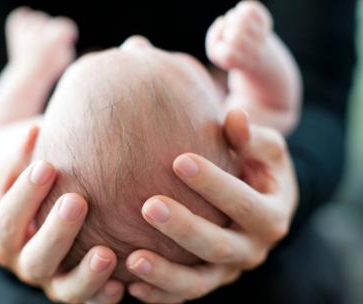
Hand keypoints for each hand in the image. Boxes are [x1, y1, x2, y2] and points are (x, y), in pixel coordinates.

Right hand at [0, 126, 123, 303]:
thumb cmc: (39, 171)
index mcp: (5, 231)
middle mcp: (25, 261)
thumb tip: (35, 131)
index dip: (24, 195)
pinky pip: (91, 302)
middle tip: (77, 202)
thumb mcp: (23, 161)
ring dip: (85, 274)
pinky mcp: (79, 288)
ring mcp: (53, 279)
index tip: (48, 165)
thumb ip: (22, 149)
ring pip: (64, 290)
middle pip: (33, 258)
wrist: (47, 196)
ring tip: (106, 254)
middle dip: (55, 232)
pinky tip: (122, 286)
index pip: (8, 218)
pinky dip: (104, 297)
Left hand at [125, 109, 297, 302]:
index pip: (244, 202)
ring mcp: (229, 270)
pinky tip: (130, 286)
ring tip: (133, 259)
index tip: (179, 160)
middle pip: (219, 245)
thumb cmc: (253, 164)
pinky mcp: (208, 279)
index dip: (214, 183)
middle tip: (148, 205)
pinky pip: (183, 294)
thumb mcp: (262, 148)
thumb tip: (235, 115)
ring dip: (166, 273)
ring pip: (199, 282)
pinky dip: (159, 294)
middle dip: (184, 227)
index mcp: (271, 214)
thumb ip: (248, 136)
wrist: (254, 197)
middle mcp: (252, 248)